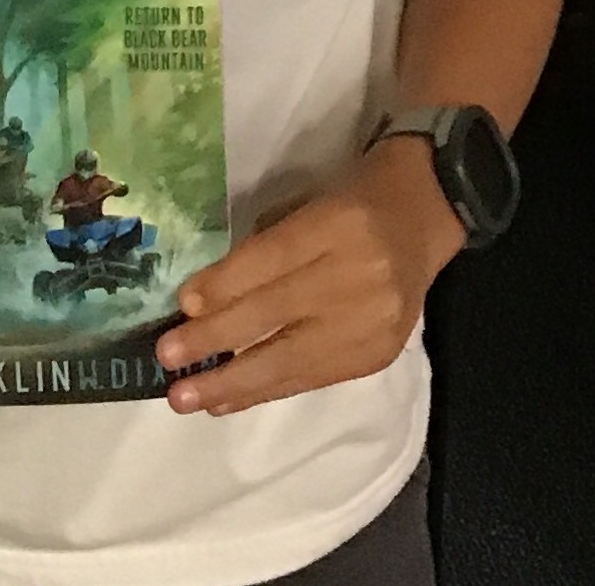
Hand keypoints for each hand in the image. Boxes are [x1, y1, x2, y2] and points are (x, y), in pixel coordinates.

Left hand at [156, 142, 465, 415]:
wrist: (427, 214)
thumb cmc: (354, 194)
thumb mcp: (308, 199)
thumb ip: (263, 247)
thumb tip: (202, 301)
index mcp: (339, 222)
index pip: (271, 261)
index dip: (223, 288)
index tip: (180, 308)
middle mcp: (360, 275)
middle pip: (276, 314)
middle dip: (215, 342)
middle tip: (167, 361)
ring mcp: (374, 321)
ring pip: (292, 359)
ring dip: (234, 382)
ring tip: (187, 397)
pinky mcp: (379, 355)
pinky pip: (314, 378)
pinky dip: (267, 390)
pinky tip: (230, 399)